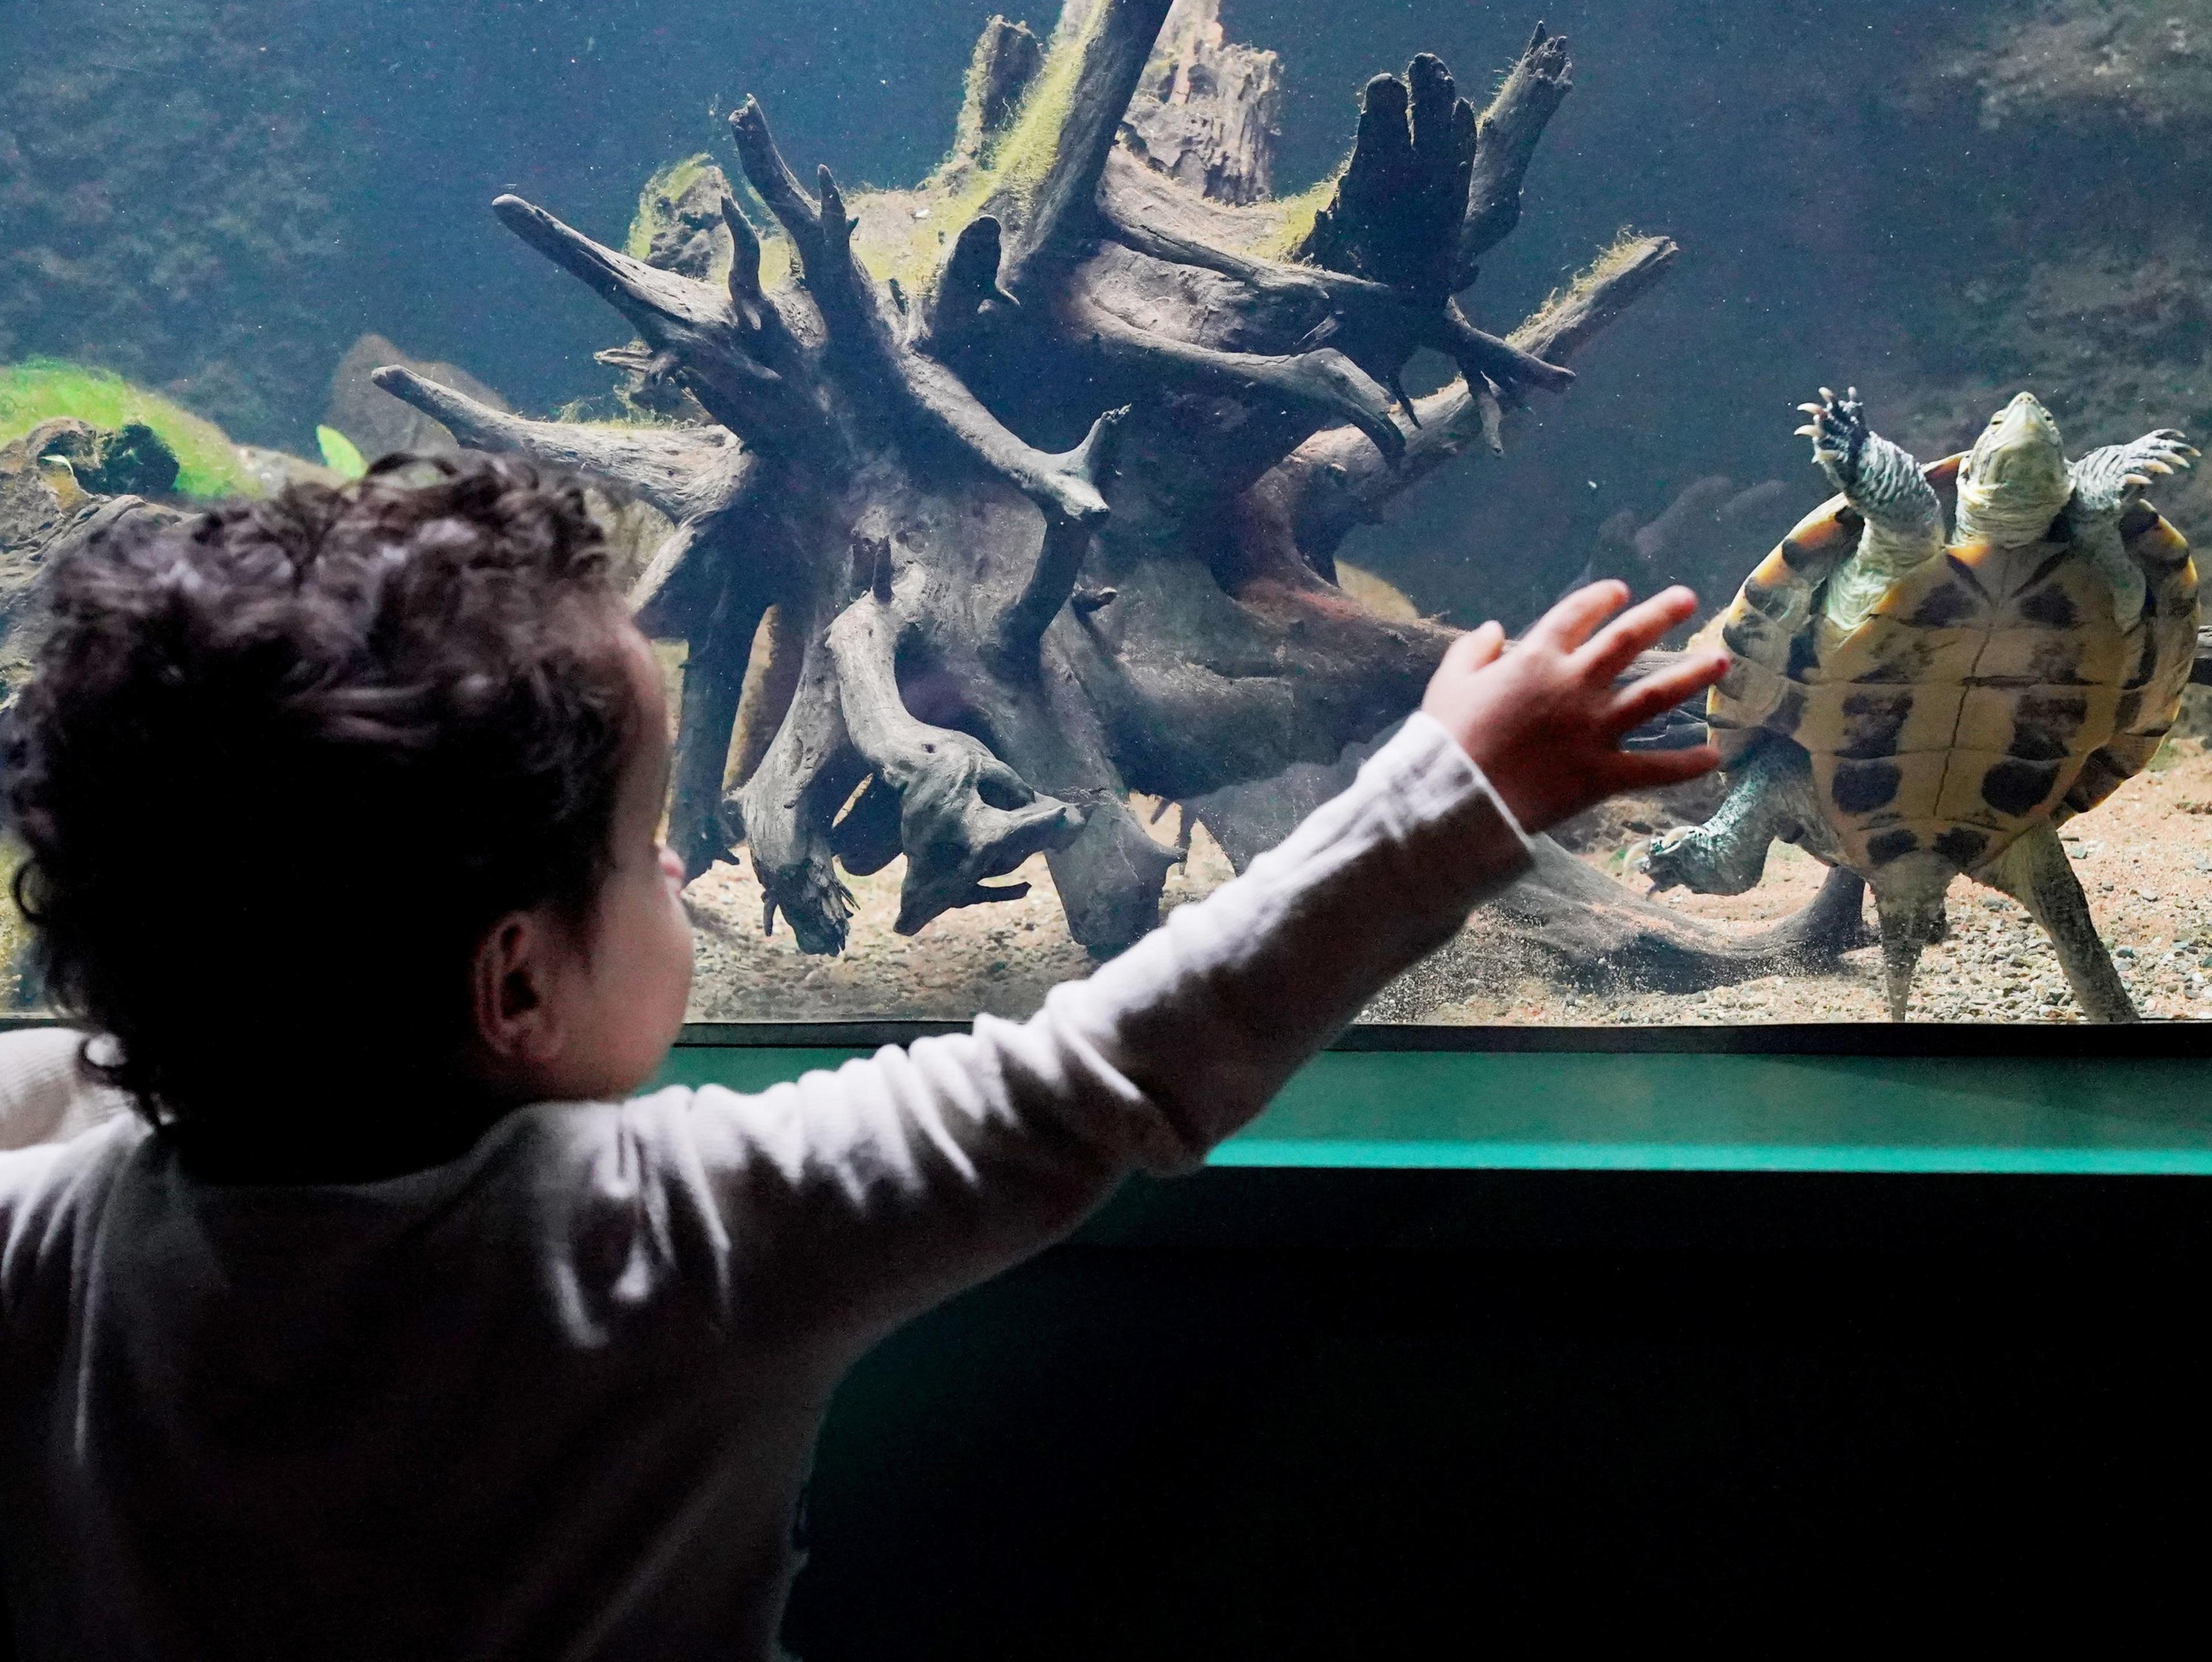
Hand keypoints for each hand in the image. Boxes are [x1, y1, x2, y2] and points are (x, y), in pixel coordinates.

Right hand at [1420, 581, 1727, 833]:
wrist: (1455, 798)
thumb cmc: (1446, 739)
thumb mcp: (1449, 683)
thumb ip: (1473, 650)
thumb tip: (1493, 628)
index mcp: (1535, 659)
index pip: (1576, 615)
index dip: (1600, 599)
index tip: (1619, 591)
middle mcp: (1574, 686)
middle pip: (1627, 641)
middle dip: (1660, 615)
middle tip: (1688, 599)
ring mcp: (1593, 730)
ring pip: (1654, 696)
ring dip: (1689, 676)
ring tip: (1721, 661)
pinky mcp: (1601, 775)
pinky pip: (1653, 769)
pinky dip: (1685, 765)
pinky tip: (1714, 758)